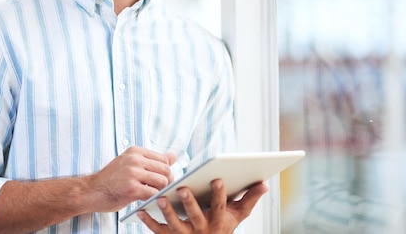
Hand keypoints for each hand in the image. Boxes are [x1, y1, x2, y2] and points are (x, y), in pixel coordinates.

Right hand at [86, 146, 176, 212]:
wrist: (92, 191)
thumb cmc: (112, 179)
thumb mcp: (131, 164)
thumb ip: (153, 160)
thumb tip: (174, 156)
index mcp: (135, 151)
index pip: (163, 159)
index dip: (167, 171)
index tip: (163, 180)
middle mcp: (134, 159)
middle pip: (165, 169)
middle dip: (168, 182)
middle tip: (162, 190)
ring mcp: (133, 173)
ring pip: (162, 181)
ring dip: (162, 191)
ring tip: (155, 195)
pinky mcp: (132, 188)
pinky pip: (154, 193)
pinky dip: (155, 199)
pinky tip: (149, 200)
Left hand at [137, 179, 268, 233]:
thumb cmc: (223, 225)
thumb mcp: (237, 215)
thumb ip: (249, 198)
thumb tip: (265, 182)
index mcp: (218, 221)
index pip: (220, 207)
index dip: (220, 194)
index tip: (218, 178)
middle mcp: (202, 230)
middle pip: (196, 217)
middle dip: (189, 203)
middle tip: (182, 187)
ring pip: (175, 225)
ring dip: (167, 212)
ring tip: (160, 198)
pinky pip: (158, 231)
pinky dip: (148, 222)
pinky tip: (141, 210)